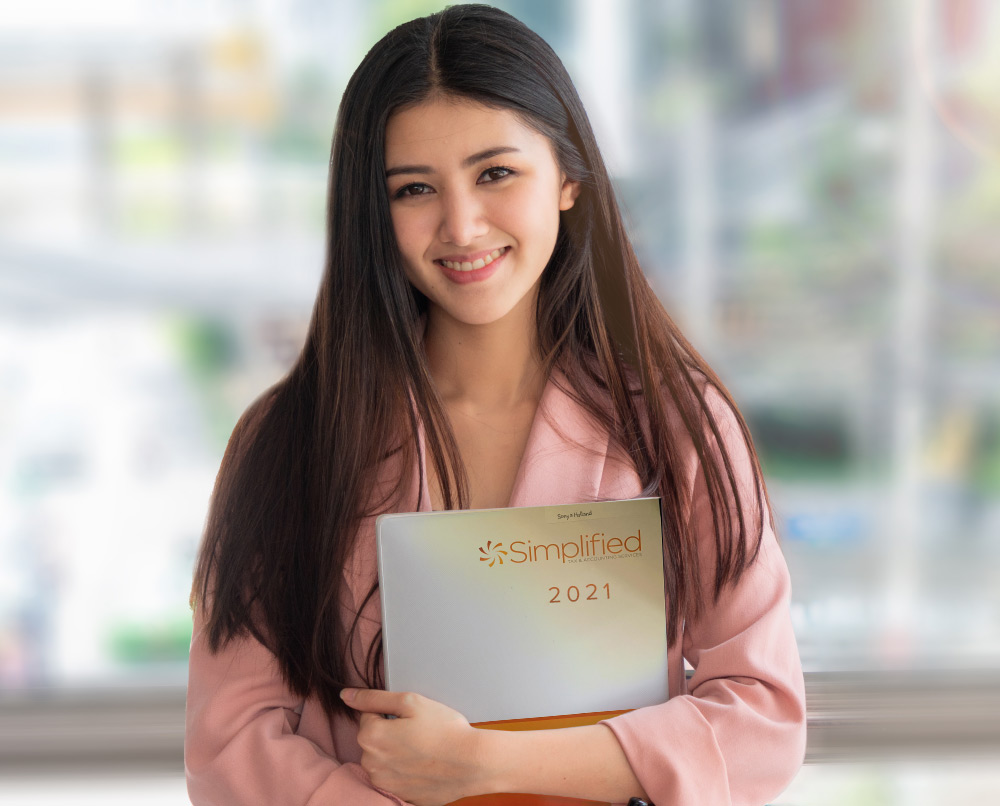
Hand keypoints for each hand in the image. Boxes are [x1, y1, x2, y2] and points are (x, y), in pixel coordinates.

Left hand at [342, 688, 488, 805]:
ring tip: (423, 748)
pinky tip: (424, 763)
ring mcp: (385, 783)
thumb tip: (346, 695)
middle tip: (418, 730)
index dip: (390, 712)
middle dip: (389, 732)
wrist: (472, 763)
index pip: (368, 716)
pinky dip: (405, 770)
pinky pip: (395, 777)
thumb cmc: (444, 730)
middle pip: (373, 739)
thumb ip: (374, 697)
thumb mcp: (410, 702)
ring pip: (382, 760)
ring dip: (395, 753)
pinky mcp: (400, 796)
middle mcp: (372, 764)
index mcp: (371, 737)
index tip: (409, 717)